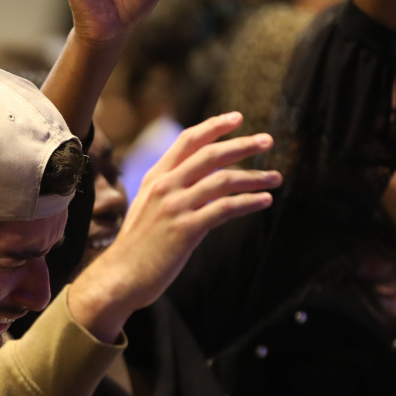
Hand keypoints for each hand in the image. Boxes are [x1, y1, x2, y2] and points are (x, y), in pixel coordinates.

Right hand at [69, 113, 280, 339]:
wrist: (120, 277)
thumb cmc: (137, 247)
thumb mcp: (149, 208)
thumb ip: (172, 191)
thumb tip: (207, 184)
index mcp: (155, 178)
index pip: (187, 141)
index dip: (214, 126)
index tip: (237, 118)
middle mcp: (164, 187)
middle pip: (210, 155)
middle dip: (242, 145)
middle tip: (267, 141)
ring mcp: (174, 207)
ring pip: (223, 181)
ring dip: (255, 177)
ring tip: (275, 178)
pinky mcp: (186, 229)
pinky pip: (225, 209)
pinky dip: (248, 202)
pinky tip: (264, 201)